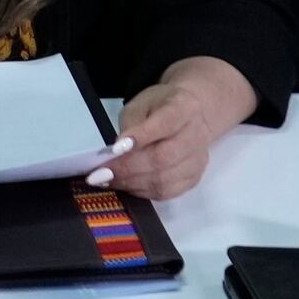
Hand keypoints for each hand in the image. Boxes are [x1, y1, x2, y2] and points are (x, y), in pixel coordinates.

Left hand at [103, 58, 256, 201]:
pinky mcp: (193, 178)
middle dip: (128, 168)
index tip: (115, 149)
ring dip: (132, 183)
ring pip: (164, 180)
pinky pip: (166, 192)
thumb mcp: (140, 105)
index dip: (140, 137)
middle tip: (100, 173)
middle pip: (163, 157)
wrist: (193, 116)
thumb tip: (118, 153)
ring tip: (108, 180)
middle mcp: (197, 135)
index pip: (165, 123)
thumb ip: (131, 125)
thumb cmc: (161, 108)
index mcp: (185, 108)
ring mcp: (198, 160)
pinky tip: (126, 185)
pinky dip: (142, 192)